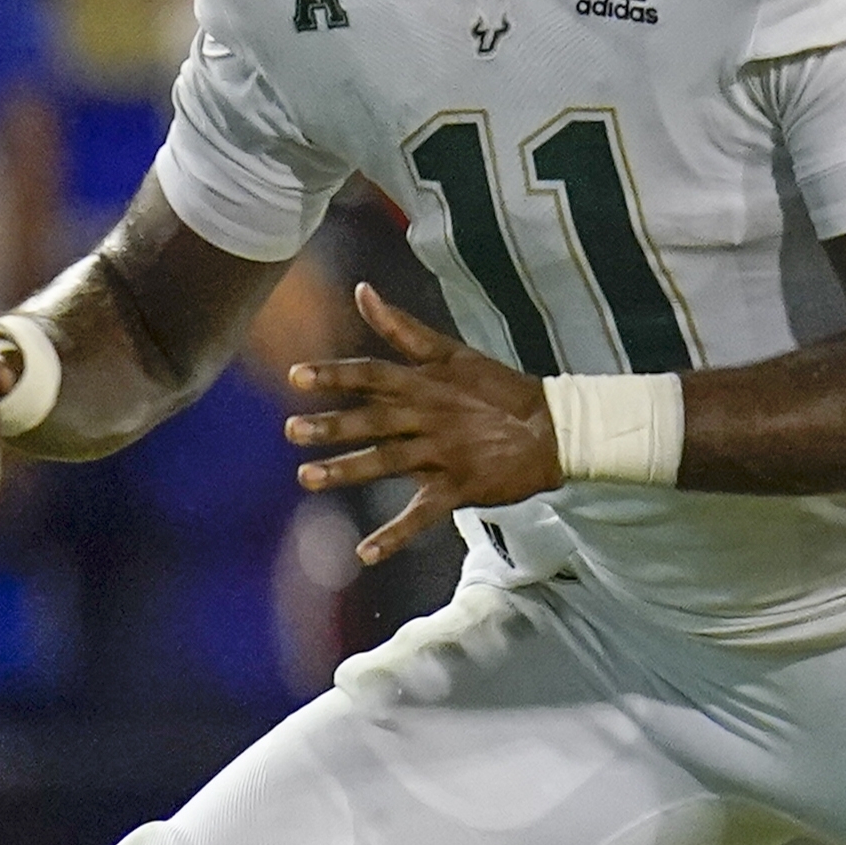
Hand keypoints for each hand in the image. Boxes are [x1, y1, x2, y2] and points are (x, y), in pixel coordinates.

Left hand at [282, 282, 555, 566]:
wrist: (554, 428)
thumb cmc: (499, 388)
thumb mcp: (452, 351)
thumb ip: (401, 327)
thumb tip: (362, 290)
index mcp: (425, 383)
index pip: (373, 374)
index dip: (335, 375)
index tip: (296, 377)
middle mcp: (429, 416)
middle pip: (374, 419)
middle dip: (333, 424)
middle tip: (291, 431)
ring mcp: (443, 453)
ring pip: (389, 461)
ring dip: (348, 470)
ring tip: (308, 478)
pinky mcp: (459, 487)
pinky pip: (422, 514)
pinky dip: (395, 536)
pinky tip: (365, 554)